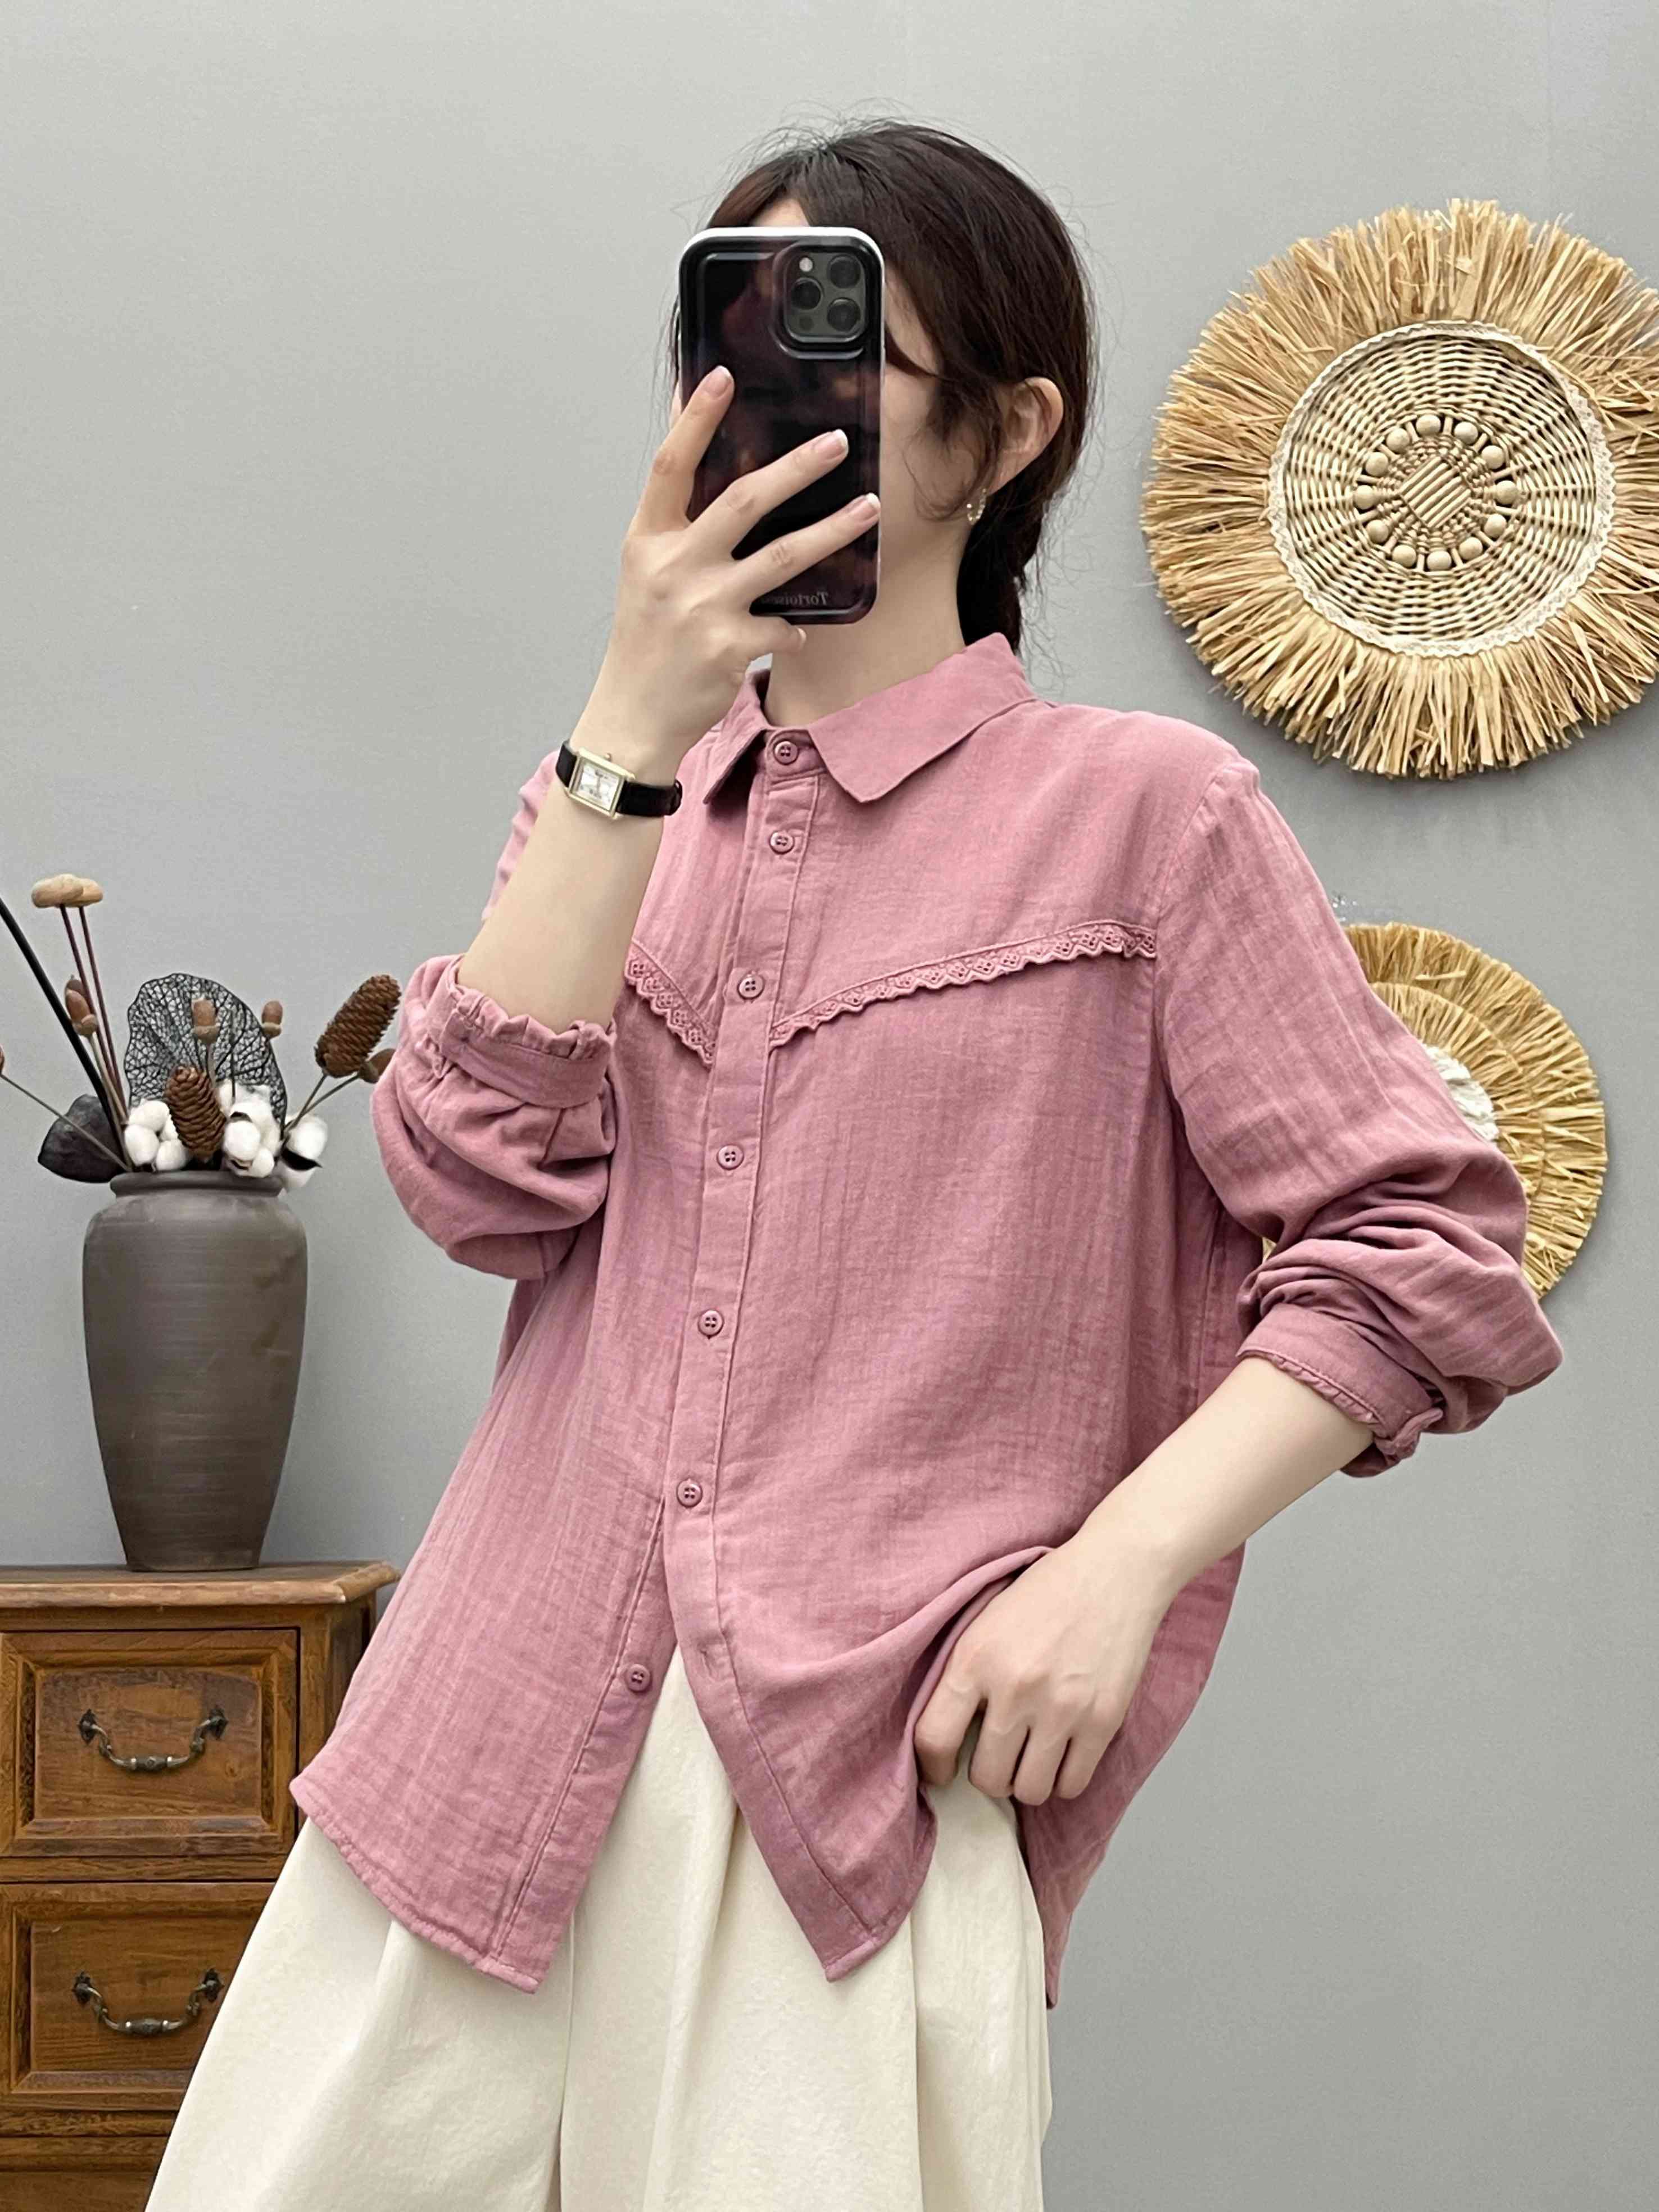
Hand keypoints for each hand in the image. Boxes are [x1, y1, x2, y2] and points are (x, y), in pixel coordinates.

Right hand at [580, 364, 880, 771]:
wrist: (632, 717)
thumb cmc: (645, 642)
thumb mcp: (647, 574)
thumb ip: (677, 526)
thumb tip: (712, 472)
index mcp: (647, 541)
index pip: (671, 464)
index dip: (696, 417)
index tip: (722, 376)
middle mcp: (673, 567)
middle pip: (743, 500)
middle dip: (797, 468)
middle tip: (838, 442)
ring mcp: (703, 608)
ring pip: (783, 557)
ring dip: (834, 531)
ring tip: (870, 509)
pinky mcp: (730, 647)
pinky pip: (784, 625)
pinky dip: (793, 626)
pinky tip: (796, 629)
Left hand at [912, 1527, 1175, 1804]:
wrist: (1116, 1571)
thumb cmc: (1047, 1593)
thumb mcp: (986, 1622)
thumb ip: (965, 1675)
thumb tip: (948, 1737)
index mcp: (976, 1658)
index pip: (935, 1738)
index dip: (933, 1768)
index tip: (942, 1771)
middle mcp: (1015, 1688)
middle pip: (987, 1777)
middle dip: (989, 1773)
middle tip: (1000, 1755)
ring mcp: (1062, 1708)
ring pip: (1030, 1790)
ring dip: (1027, 1780)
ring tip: (1032, 1755)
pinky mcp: (1103, 1721)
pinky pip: (1072, 1784)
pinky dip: (1064, 1778)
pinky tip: (1063, 1753)